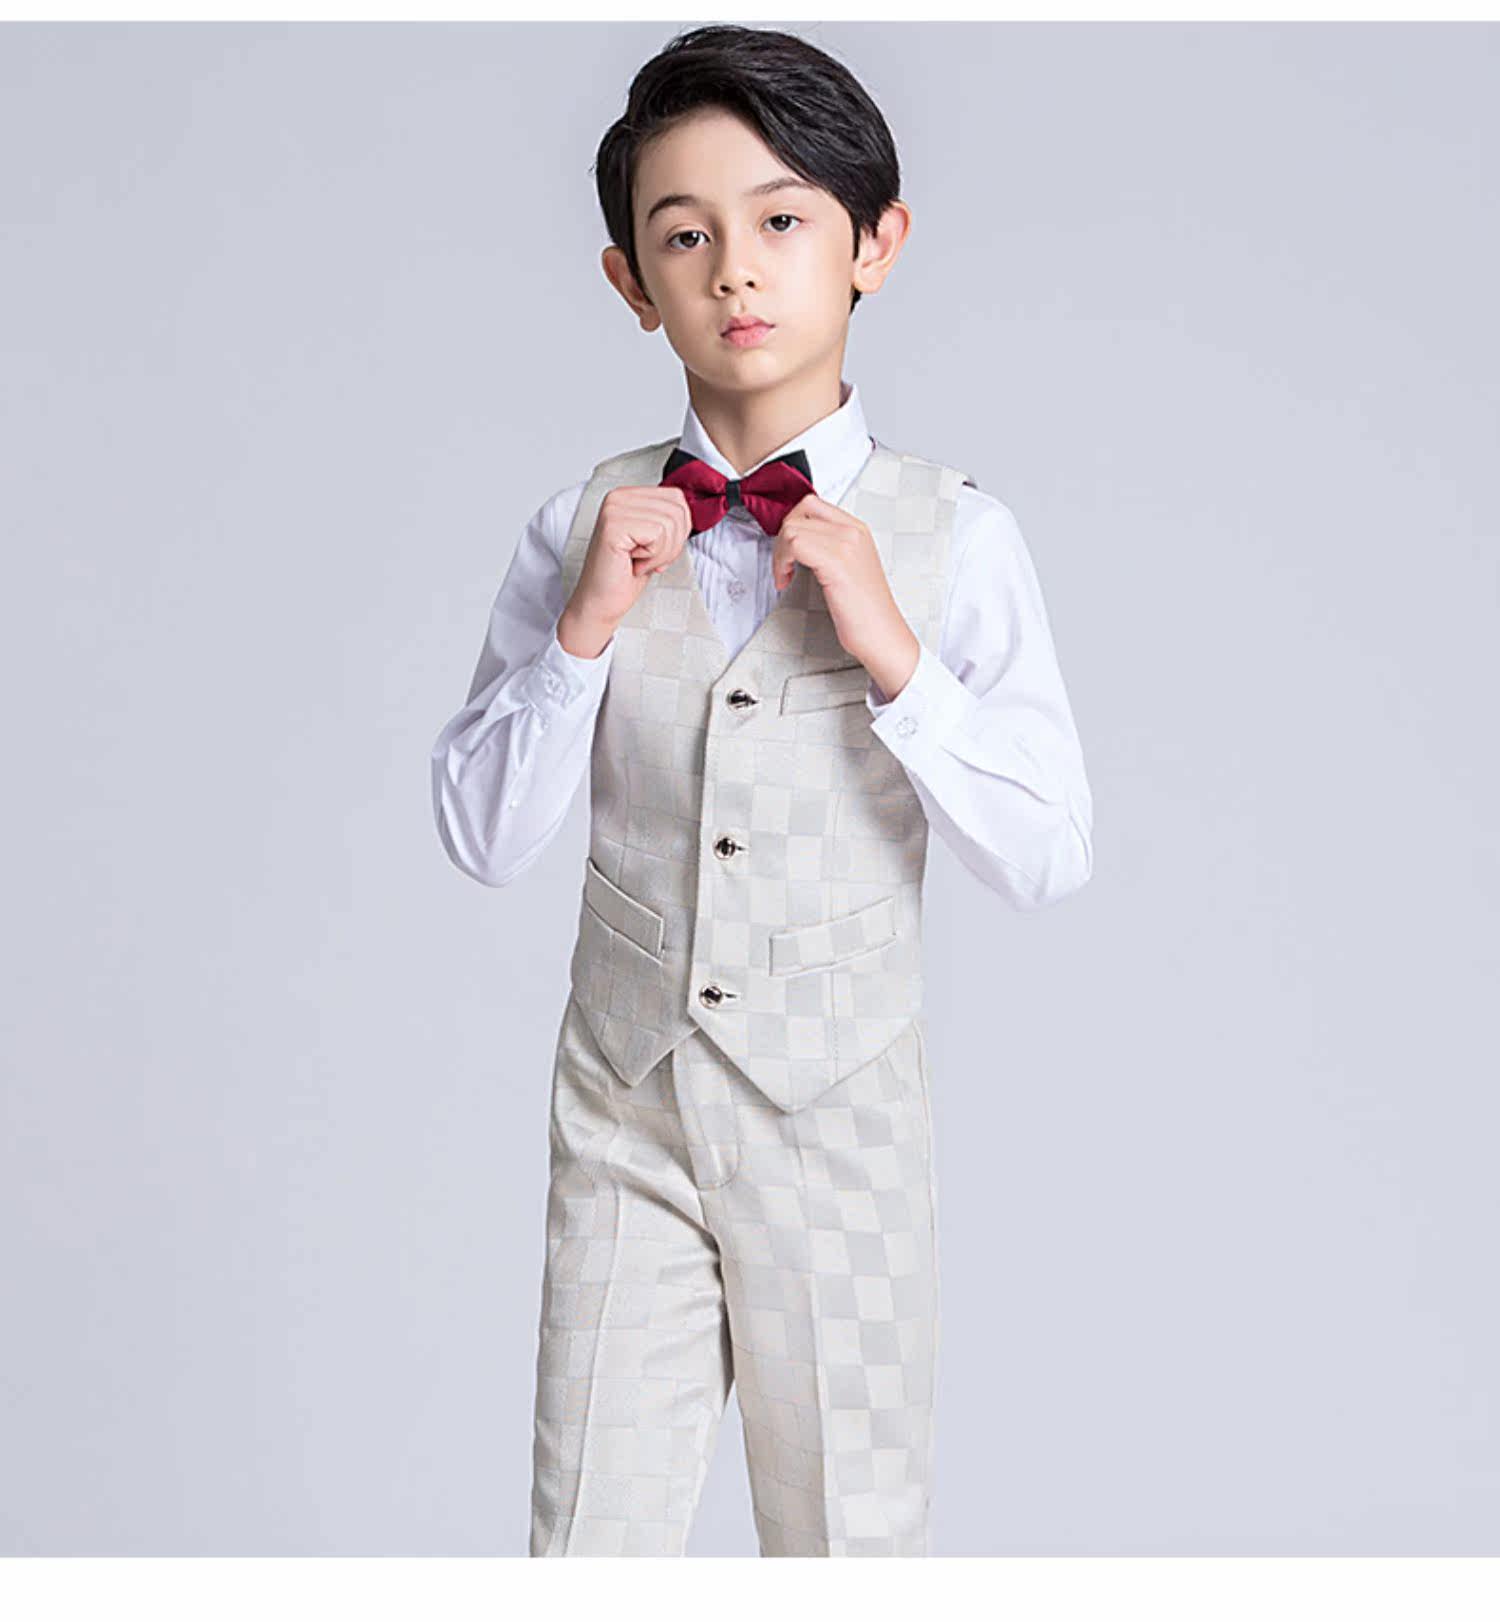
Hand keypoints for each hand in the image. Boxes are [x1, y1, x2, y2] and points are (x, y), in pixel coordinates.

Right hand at [558, 484, 691, 657]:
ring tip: (639, 561)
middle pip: (677, 510)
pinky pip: (658, 535)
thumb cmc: (625, 575)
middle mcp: (618, 497)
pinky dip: (653, 557)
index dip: (678, 530)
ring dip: (661, 553)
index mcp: (628, 495)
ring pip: (670, 523)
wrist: (601, 601)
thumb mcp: (654, 539)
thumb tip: (687, 512)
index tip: (655, 548)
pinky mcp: (613, 526)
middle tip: (648, 558)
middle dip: (672, 543)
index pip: (677, 498)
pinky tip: (633, 563)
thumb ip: (668, 519)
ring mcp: (614, 509)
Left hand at [770, 494, 920, 698]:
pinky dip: (781, 563)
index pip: (811, 504)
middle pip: (799, 513)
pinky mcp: (836, 562)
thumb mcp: (849, 567)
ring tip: (785, 575)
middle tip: (783, 563)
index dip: (791, 525)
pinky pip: (794, 544)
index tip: (789, 550)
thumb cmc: (866, 611)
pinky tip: (786, 580)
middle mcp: (853, 531)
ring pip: (792, 528)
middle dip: (782, 538)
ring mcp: (846, 544)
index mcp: (857, 529)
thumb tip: (797, 540)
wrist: (882, 635)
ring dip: (779, 553)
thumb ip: (828, 547)